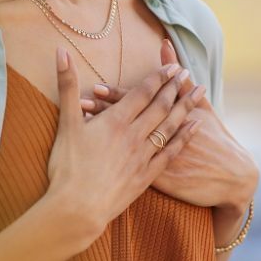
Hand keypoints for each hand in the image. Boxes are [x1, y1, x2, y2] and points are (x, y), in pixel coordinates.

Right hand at [44, 45, 204, 241]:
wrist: (77, 209)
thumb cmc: (67, 167)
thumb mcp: (65, 123)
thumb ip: (67, 85)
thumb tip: (61, 51)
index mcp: (115, 121)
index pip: (142, 93)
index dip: (158, 78)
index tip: (172, 66)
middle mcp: (134, 135)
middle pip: (160, 106)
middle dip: (175, 88)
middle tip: (188, 73)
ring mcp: (143, 156)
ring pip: (170, 126)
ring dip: (186, 107)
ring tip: (199, 93)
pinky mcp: (147, 176)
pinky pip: (171, 152)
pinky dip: (185, 137)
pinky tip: (196, 127)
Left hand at [83, 39, 259, 212]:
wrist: (232, 176)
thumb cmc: (215, 138)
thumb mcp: (202, 107)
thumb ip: (180, 79)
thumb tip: (164, 45)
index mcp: (170, 118)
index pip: (138, 103)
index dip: (116, 96)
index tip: (96, 86)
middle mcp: (161, 137)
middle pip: (127, 122)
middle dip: (103, 113)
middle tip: (81, 103)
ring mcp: (158, 160)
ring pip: (123, 145)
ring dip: (102, 135)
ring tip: (81, 126)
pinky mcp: (157, 180)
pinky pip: (129, 169)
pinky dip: (112, 161)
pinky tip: (94, 157)